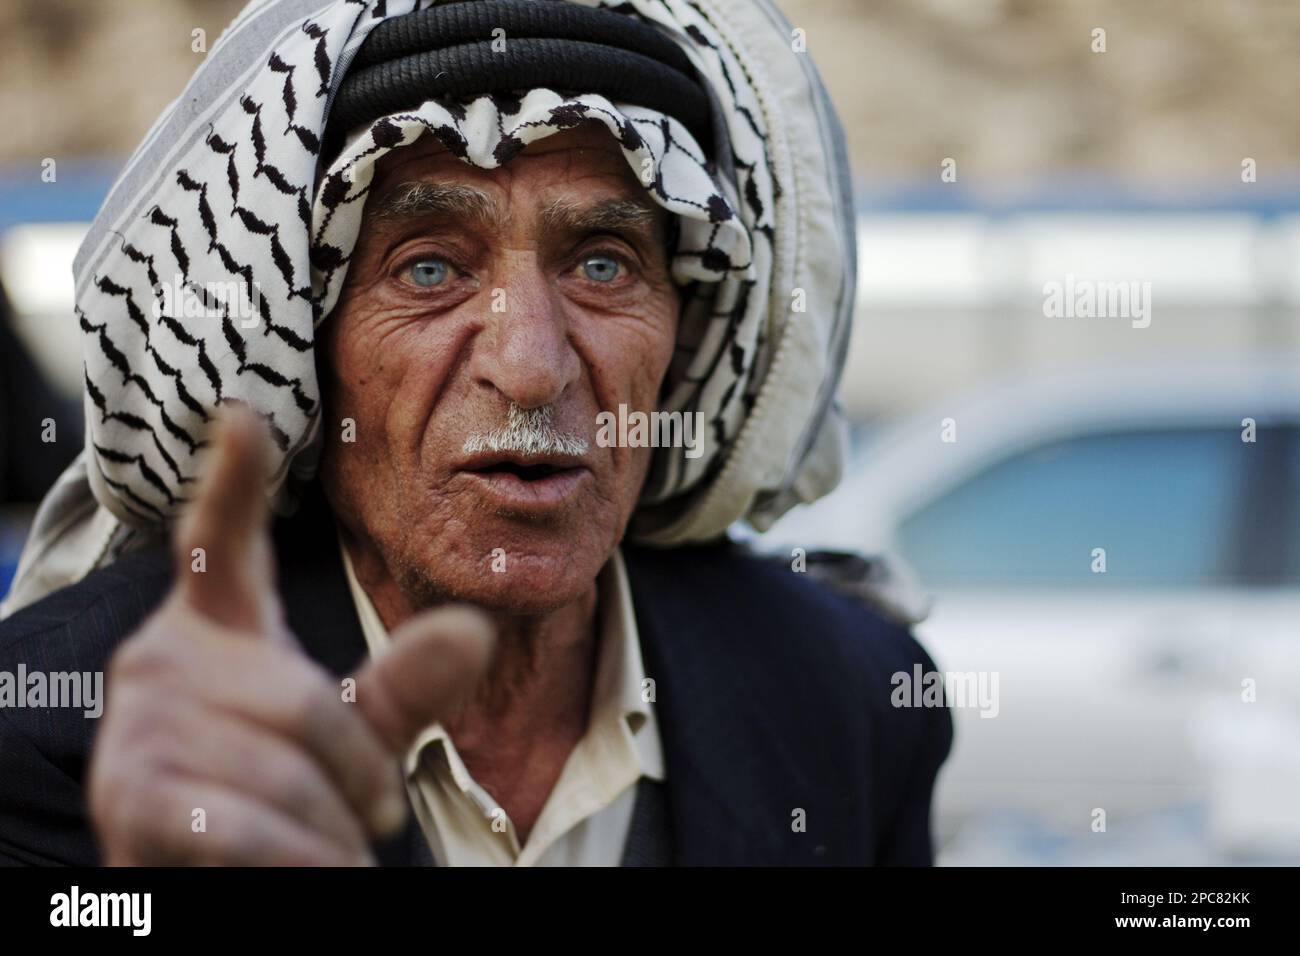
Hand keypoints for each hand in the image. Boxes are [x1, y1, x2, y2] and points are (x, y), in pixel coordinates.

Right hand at [88, 406, 494, 864]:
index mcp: (213, 630)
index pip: (220, 543)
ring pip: (286, 773)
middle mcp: (159, 664)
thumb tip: (475, 627)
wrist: (195, 885)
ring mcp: (137, 730)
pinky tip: (303, 872)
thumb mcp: (348, 735)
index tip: (243, 414)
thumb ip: (403, 682)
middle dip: (359, 773)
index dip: (234, 479)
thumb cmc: (273, 796)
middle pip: (303, 702)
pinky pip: (246, 830)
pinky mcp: (130, 802)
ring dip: (332, 831)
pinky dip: (299, 863)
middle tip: (375, 815)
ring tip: (332, 849)